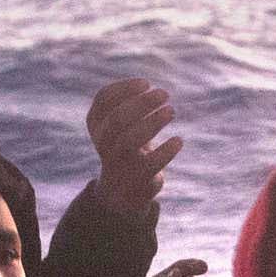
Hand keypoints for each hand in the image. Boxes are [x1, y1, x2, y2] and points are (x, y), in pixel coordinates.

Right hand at [84, 78, 181, 218]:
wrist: (122, 193)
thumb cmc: (125, 147)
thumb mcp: (119, 124)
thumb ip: (125, 103)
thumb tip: (146, 86)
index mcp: (97, 125)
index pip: (103, 100)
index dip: (124, 88)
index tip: (146, 83)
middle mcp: (103, 144)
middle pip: (116, 120)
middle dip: (141, 103)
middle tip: (164, 93)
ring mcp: (118, 163)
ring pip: (128, 142)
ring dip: (152, 123)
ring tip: (171, 110)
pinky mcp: (136, 181)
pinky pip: (149, 165)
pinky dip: (165, 151)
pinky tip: (178, 141)